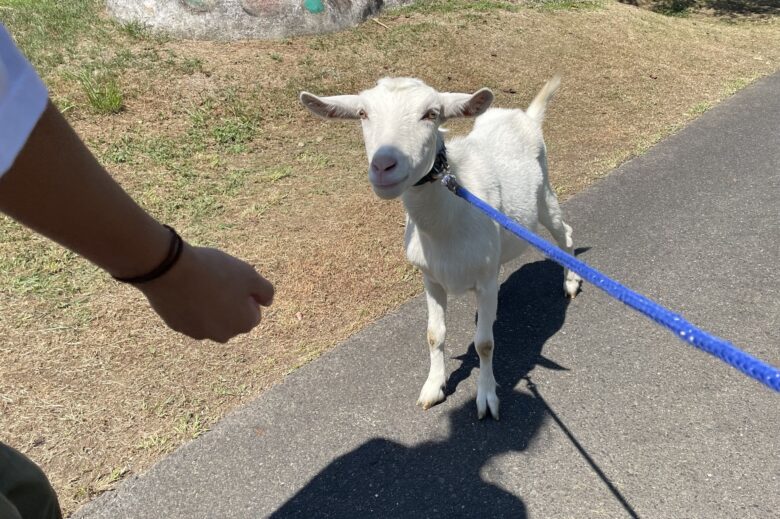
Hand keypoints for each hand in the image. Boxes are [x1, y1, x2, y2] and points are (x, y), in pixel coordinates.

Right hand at [137, 243, 273, 342]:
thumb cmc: (215, 271)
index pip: (253, 312)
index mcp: (243, 324)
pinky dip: (190, 305)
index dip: (246, 294)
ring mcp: (198, 333)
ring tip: (200, 283)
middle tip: (217, 281)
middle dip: (229, 303)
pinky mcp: (178, 327)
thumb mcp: (250, 274)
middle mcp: (223, 335)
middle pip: (232, 317)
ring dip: (210, 305)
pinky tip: (185, 289)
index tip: (234, 281)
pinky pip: (190, 316)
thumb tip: (267, 303)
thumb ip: (266, 291)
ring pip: (211, 318)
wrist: (171, 270)